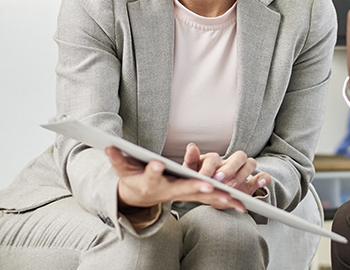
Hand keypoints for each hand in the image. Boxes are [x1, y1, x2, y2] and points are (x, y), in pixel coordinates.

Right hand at [106, 146, 244, 211]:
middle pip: (183, 189)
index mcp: (151, 182)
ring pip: (201, 197)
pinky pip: (210, 199)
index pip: (151, 175)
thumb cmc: (133, 178)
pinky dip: (225, 201)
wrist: (140, 197)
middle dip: (195, 187)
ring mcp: (182, 194)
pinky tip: (242, 204)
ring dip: (217, 198)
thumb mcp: (123, 168)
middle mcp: (169, 191)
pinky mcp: (192, 195)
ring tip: (234, 199)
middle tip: (208, 186)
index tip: (156, 164)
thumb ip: (117, 157)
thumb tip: (107, 145)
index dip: (153, 170)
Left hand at [184, 143, 271, 196]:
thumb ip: (190, 161)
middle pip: (238, 156)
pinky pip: (262, 176)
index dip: (209, 168)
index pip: (214, 158)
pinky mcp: (251, 183)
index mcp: (214, 160)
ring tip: (233, 187)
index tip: (203, 178)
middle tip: (219, 180)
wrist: (210, 196)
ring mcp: (242, 171)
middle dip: (229, 168)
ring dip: (243, 174)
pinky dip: (263, 178)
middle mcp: (231, 162)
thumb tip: (191, 145)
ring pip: (250, 163)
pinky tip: (261, 183)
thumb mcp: (191, 174)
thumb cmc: (200, 182)